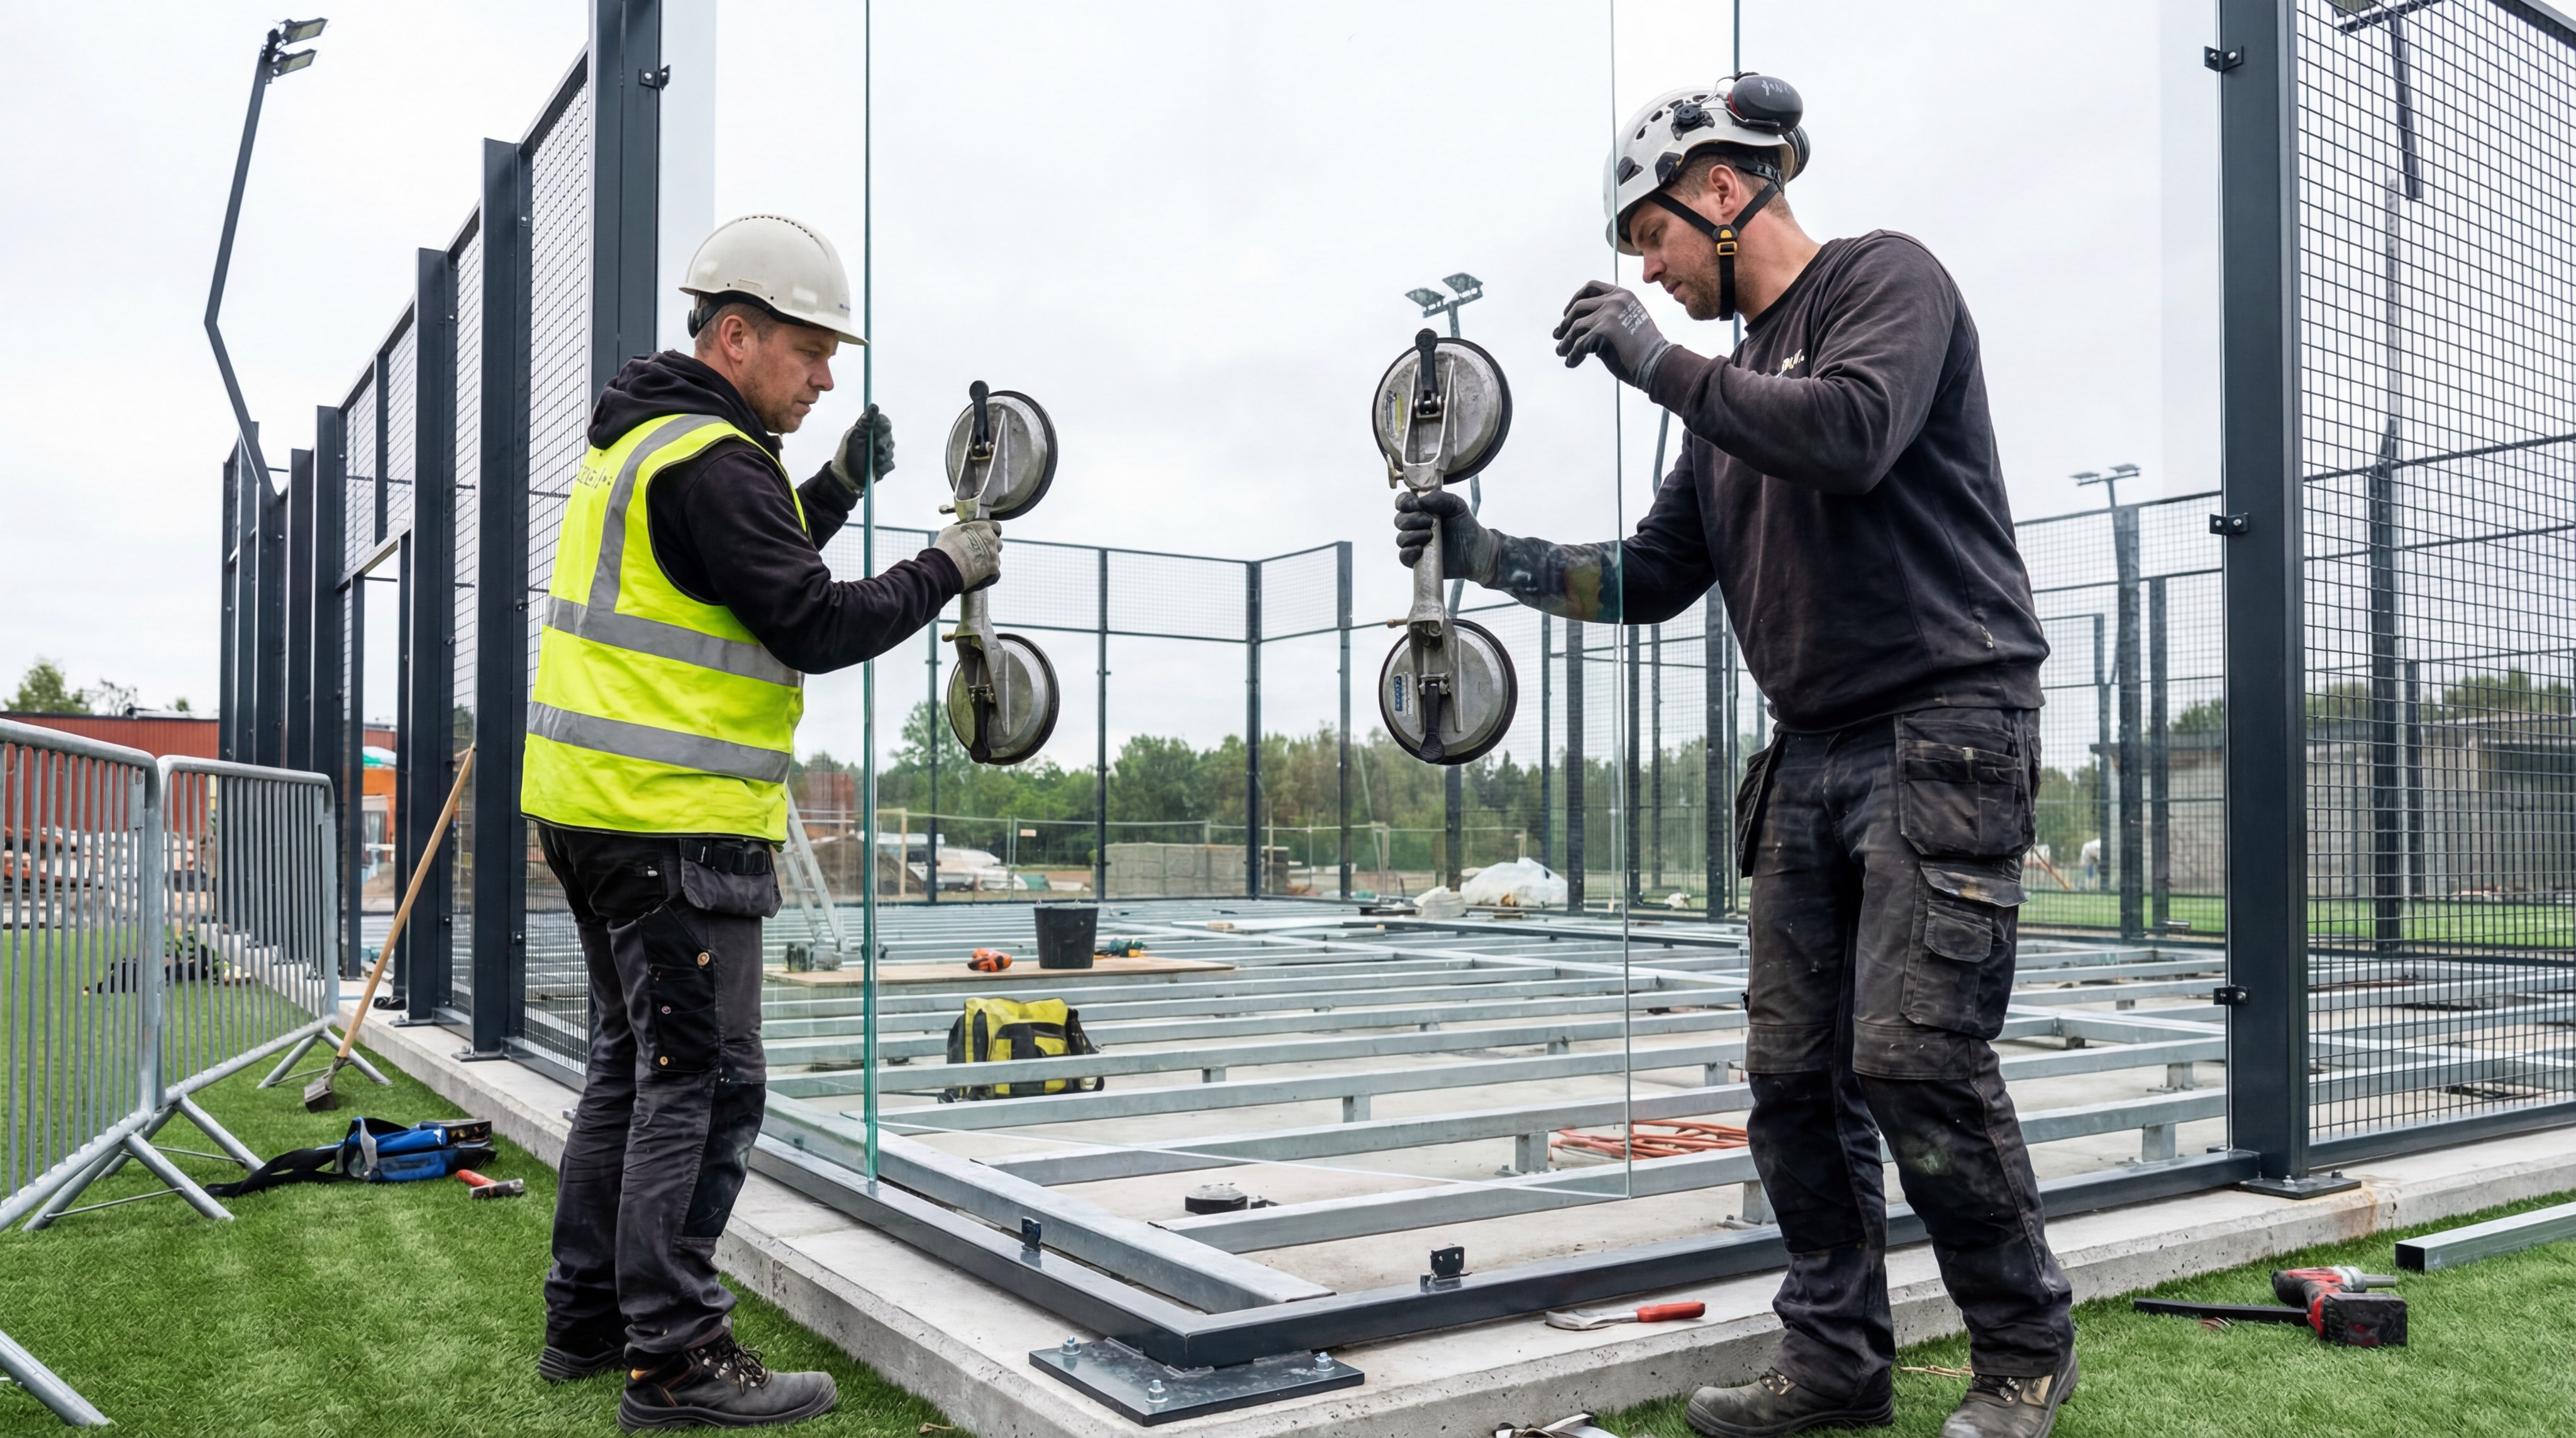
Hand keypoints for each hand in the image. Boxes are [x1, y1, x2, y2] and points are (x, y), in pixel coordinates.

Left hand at [828, 404, 895, 497]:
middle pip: (889, 436)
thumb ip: (865, 423)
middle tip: (877, 448)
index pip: (883, 422)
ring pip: (891, 451)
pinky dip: (883, 467)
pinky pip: (891, 464)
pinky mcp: (884, 466)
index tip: (882, 429)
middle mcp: (876, 440)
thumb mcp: (854, 438)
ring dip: (883, 456)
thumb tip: (874, 406)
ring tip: (874, 462)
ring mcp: (881, 453)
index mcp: (868, 431)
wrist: (846, 479)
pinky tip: (875, 469)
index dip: (884, 425)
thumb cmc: (847, 456)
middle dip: (883, 443)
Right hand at [934, 519, 1001, 591]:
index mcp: (984, 528)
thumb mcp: (952, 530)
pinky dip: (987, 575)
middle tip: (977, 552)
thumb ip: (964, 529)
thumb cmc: (947, 547)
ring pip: (995, 559)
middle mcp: (992, 541)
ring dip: (988, 561)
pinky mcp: (994, 572)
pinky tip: (977, 575)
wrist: (947, 566)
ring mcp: (994, 557)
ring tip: (973, 566)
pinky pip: (995, 573)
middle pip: (997, 544)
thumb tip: (963, 530)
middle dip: (989, 547)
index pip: (995, 527)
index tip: (986, 536)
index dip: (990, 532)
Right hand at [1393, 489, 1497, 584]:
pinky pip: (1403, 556)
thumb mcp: (1457, 506)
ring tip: (1430, 536)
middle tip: (1429, 521)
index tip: (1416, 505)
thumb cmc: (1464, 526)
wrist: (1476, 550)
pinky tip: (1420, 549)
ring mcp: (1415, 543)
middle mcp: (1415, 526)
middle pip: (1399, 520)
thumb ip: (1441, 498)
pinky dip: (1408, 552)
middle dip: (1411, 519)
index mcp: (1421, 510)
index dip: (1404, 502)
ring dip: (1413, 535)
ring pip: (1400, 539)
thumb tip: (1421, 501)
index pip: (1402, 503)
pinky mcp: (1417, 560)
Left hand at [1552, 281, 1672, 389]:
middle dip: (1566, 323)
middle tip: (1558, 335)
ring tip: (1562, 351)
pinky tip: (1571, 362)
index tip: (1567, 312)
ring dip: (1565, 342)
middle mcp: (1614, 301)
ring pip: (1575, 327)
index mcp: (1622, 295)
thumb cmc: (1644, 347)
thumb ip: (1611, 315)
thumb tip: (1582, 324)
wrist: (1656, 362)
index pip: (1592, 287)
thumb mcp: (1630, 320)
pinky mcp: (1601, 333)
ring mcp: (1607, 316)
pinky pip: (1578, 345)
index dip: (1576, 299)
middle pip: (1578, 308)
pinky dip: (1573, 355)